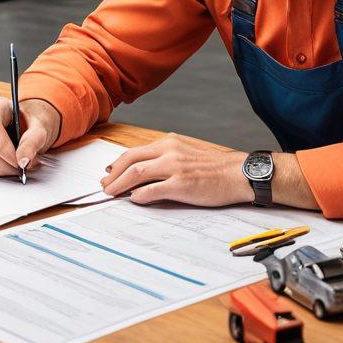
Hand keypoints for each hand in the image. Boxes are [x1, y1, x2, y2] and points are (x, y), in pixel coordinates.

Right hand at [0, 97, 60, 176]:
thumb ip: (32, 143)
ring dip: (1, 170)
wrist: (21, 122)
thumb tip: (24, 161)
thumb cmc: (27, 122)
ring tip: (16, 166)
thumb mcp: (37, 128)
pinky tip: (6, 166)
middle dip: (7, 165)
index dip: (9, 154)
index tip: (21, 163)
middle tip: (22, 167)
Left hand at [99, 133, 253, 206]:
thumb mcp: (187, 154)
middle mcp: (170, 151)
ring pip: (137, 172)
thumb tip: (145, 172)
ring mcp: (175, 167)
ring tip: (111, 193)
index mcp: (170, 142)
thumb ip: (166, 159)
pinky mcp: (182, 184)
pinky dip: (139, 195)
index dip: (119, 162)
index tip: (109, 171)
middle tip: (104, 184)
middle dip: (114, 173)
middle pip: (132, 159)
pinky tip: (134, 199)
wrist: (238, 174)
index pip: (136, 151)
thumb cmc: (214, 168)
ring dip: (120, 183)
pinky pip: (153, 189)